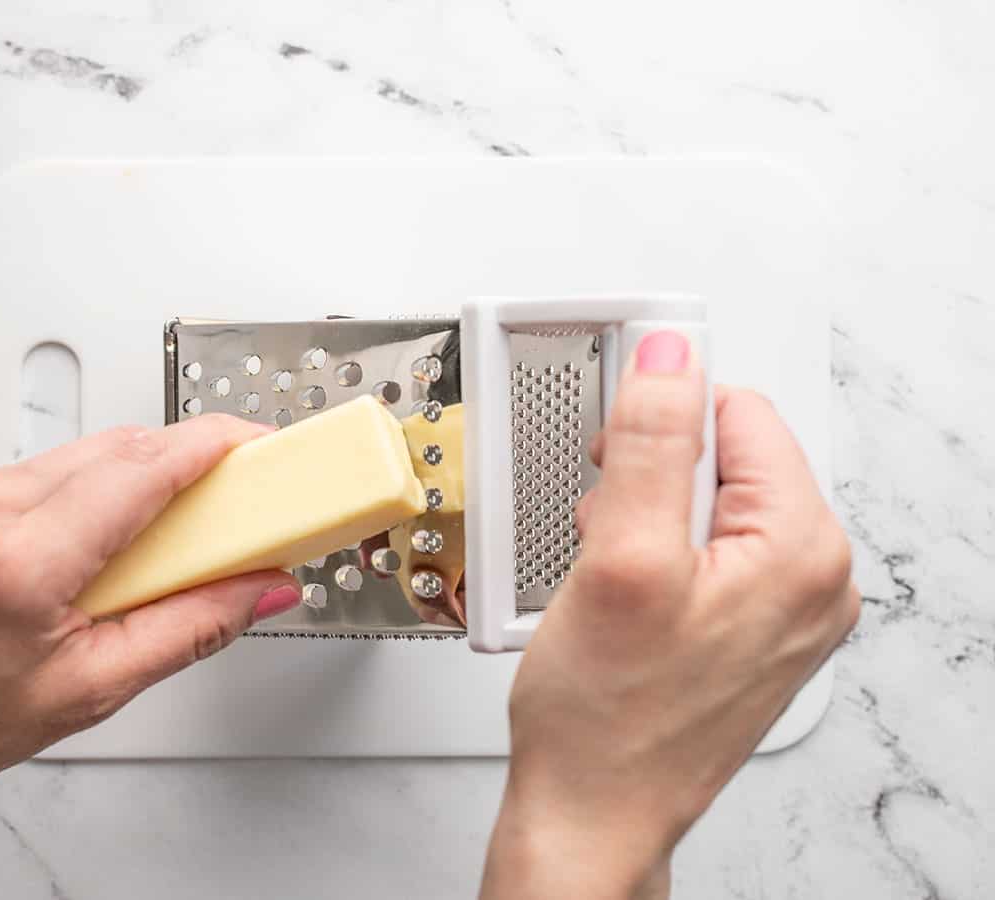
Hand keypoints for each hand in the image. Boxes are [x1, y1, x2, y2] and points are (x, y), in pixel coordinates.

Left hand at [0, 417, 300, 869]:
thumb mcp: (91, 690)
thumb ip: (192, 629)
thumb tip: (259, 589)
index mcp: (20, 562)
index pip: (140, 470)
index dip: (209, 445)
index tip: (252, 443)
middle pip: (118, 449)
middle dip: (183, 463)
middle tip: (224, 503)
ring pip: (80, 455)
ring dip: (133, 479)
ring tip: (152, 542)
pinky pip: (41, 469)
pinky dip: (85, 491)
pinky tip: (92, 541)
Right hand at [481, 331, 858, 898]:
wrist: (592, 812)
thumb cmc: (608, 720)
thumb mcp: (621, 559)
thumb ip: (649, 444)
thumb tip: (669, 358)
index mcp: (804, 550)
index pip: (739, 413)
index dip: (660, 418)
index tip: (609, 448)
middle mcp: (811, 580)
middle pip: (725, 459)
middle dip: (649, 477)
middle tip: (609, 535)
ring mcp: (782, 610)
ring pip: (707, 506)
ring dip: (645, 518)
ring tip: (610, 575)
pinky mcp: (747, 631)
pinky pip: (704, 553)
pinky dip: (655, 555)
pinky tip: (622, 597)